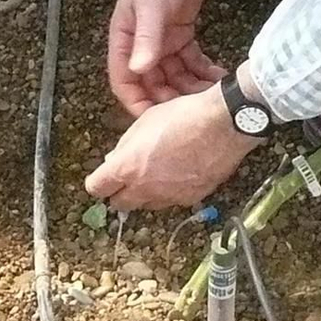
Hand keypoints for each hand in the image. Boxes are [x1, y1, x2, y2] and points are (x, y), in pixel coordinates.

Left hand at [85, 85, 258, 211]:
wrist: (223, 124)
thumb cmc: (183, 116)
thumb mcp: (145, 121)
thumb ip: (125, 146)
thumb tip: (114, 159)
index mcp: (128, 168)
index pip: (97, 188)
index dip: (97, 182)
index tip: (102, 177)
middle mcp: (146, 188)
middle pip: (120, 204)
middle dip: (120, 193)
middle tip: (127, 178)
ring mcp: (170, 197)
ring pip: (147, 204)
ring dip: (145, 194)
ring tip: (156, 173)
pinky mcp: (191, 199)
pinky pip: (173, 200)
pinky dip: (170, 192)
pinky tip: (179, 173)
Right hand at [108, 0, 225, 116]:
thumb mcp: (151, 8)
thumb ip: (146, 39)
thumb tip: (139, 70)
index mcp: (124, 41)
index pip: (124, 81)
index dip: (136, 102)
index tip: (153, 121)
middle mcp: (141, 47)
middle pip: (151, 84)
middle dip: (169, 99)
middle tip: (191, 112)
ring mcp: (162, 43)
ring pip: (173, 77)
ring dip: (189, 88)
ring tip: (209, 97)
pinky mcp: (181, 38)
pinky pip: (190, 63)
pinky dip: (202, 72)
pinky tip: (218, 78)